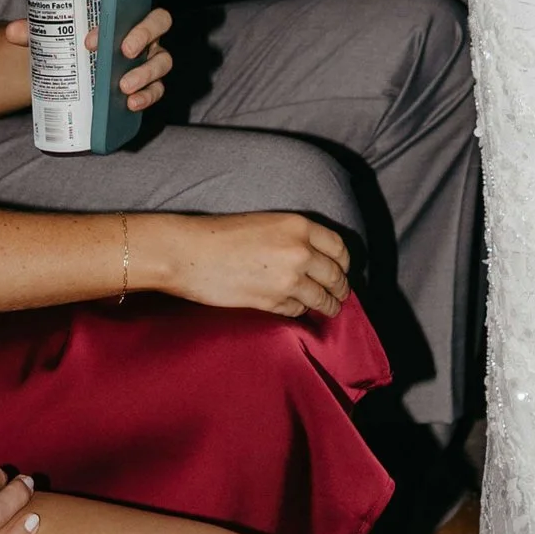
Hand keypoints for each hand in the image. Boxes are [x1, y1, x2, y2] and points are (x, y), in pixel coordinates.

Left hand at [0, 6, 173, 116]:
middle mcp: (141, 33)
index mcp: (122, 13)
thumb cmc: (70, 46)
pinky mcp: (146, 86)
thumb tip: (14, 32)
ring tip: (124, 87)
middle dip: (143, 35)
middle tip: (124, 52)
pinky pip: (156, 90)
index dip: (121, 12)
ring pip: (162, 61)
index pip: (132, 3)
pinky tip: (131, 104)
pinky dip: (147, 97)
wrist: (72, 75)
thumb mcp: (53, 36)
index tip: (91, 37)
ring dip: (146, 73)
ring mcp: (147, 60)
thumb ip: (36, 32)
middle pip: (159, 23)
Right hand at [140, 209, 351, 322]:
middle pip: (336, 276)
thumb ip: (294, 237)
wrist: (190, 252)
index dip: (344, 263)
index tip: (343, 270)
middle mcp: (299, 251)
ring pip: (322, 298)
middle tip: (342, 294)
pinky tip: (299, 309)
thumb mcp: (267, 222)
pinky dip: (300, 311)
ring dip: (328, 306)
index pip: (339, 248)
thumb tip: (316, 258)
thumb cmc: (222, 233)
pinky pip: (297, 310)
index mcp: (299, 226)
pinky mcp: (272, 301)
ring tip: (330, 309)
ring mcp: (288, 279)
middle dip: (341, 288)